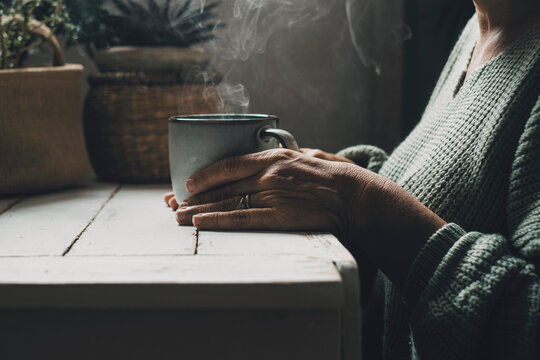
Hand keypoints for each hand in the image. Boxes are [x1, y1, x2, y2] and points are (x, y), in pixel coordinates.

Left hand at [173, 148, 366, 235]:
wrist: (352, 195)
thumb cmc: (330, 176)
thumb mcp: (303, 157)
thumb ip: (279, 160)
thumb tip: (264, 163)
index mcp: (272, 158)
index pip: (228, 163)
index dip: (205, 174)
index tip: (188, 182)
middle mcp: (267, 175)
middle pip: (221, 186)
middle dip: (193, 195)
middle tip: (172, 202)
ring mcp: (271, 195)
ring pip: (226, 202)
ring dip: (198, 209)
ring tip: (178, 216)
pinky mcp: (278, 216)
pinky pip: (243, 218)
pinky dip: (219, 220)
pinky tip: (201, 223)